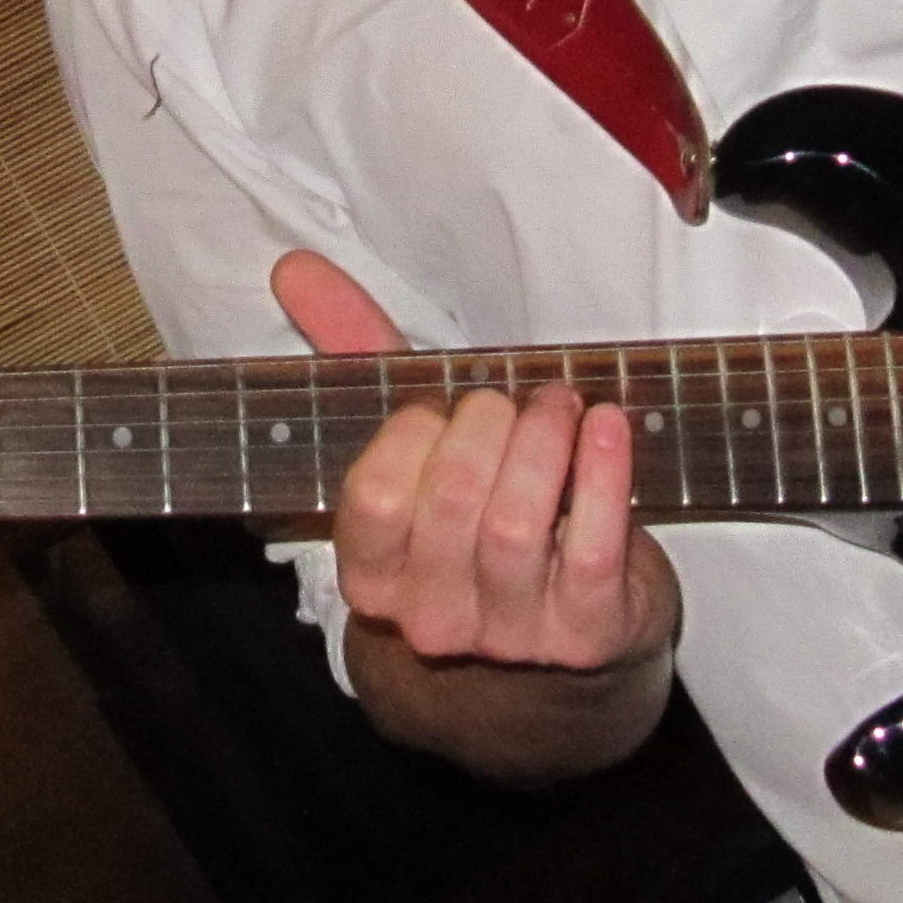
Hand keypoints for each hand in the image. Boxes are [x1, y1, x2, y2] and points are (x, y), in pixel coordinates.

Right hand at [271, 252, 672, 672]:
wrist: (565, 635)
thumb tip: (295, 267)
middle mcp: (430, 617)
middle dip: (486, 423)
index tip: (442, 404)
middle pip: (449, 501)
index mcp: (372, 575)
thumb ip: (356, 352)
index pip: (371, 498)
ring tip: (560, 403)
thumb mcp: (415, 442)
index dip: (412, 433)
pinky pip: (592, 551)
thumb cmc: (480, 514)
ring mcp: (509, 634)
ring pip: (515, 528)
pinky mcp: (586, 636)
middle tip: (510, 398)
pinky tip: (607, 426)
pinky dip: (604, 476)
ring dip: (544, 441)